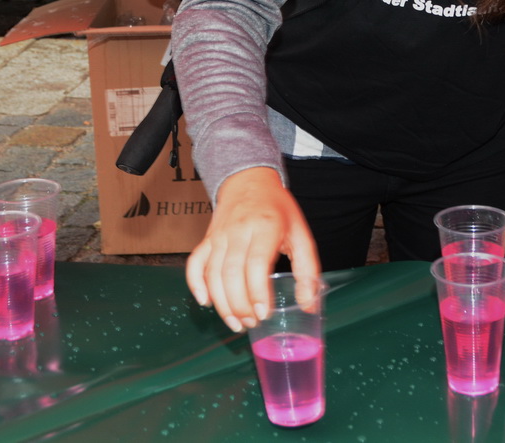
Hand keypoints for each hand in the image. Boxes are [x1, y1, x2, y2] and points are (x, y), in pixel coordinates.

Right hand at [185, 167, 320, 331]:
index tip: (264, 313)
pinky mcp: (207, 239)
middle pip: (232, 273)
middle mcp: (238, 230)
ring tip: (236, 323)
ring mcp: (219, 235)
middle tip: (251, 323)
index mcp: (266, 226)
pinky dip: (196, 284)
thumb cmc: (278, 209)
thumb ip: (307, 270)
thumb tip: (309, 305)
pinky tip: (206, 302)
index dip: (258, 291)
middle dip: (239, 304)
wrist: (248, 181)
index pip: (256, 263)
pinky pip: (195, 263)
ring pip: (213, 273)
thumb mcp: (301, 234)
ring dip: (222, 303)